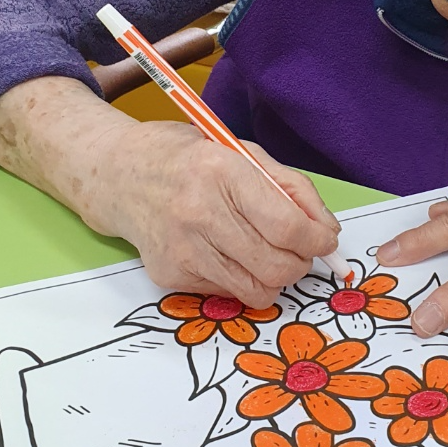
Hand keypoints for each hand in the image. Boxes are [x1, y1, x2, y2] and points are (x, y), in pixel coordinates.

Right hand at [88, 121, 339, 307]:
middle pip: (276, 265)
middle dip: (301, 264)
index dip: (317, 241)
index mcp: (222, 172)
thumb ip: (292, 188)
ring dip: (275, 277)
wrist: (121, 177)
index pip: (287, 226)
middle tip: (300, 251)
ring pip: (255, 290)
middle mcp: (199, 213)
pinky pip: (227, 293)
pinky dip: (241, 279)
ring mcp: (181, 249)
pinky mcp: (169, 275)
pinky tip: (228, 253)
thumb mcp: (244, 153)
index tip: (326, 241)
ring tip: (268, 253)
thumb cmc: (190, 160)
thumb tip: (326, 230)